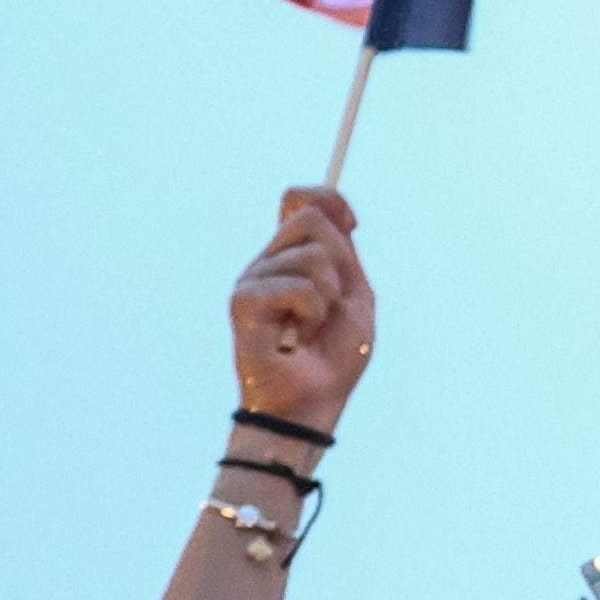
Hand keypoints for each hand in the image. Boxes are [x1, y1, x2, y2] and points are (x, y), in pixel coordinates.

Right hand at [229, 187, 377, 434]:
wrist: (316, 401)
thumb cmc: (334, 356)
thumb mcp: (355, 296)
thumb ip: (346, 254)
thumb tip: (336, 212)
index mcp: (294, 257)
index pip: (299, 199)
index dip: (329, 198)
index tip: (352, 223)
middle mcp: (268, 262)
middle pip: (310, 218)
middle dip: (340, 261)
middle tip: (332, 301)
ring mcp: (253, 279)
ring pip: (312, 255)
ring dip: (329, 297)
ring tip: (312, 327)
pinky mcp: (243, 301)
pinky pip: (297, 286)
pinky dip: (312, 313)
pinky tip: (297, 337)